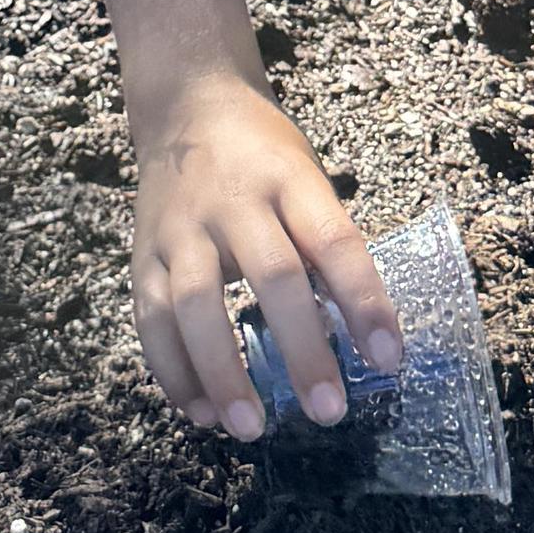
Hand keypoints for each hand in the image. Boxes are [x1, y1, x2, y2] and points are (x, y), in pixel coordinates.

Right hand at [131, 78, 401, 442]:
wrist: (185, 103)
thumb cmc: (263, 156)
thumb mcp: (308, 178)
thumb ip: (326, 246)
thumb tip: (363, 335)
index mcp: (289, 179)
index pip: (335, 241)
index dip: (365, 302)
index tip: (390, 359)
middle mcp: (233, 201)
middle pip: (271, 276)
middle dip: (302, 350)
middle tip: (328, 411)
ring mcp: (181, 228)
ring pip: (196, 305)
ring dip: (223, 374)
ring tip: (252, 429)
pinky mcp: (143, 254)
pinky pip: (151, 319)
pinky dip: (173, 371)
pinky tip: (200, 412)